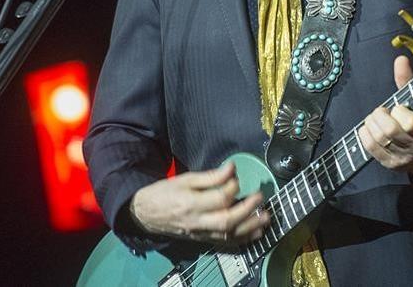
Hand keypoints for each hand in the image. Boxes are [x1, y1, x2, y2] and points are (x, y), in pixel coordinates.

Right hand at [128, 162, 269, 245]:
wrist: (146, 214)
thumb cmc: (165, 193)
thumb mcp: (185, 178)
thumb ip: (210, 176)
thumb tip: (231, 168)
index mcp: (190, 203)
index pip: (219, 198)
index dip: (233, 186)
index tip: (236, 177)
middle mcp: (197, 222)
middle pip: (227, 220)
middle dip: (248, 209)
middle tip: (260, 197)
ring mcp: (200, 233)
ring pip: (228, 234)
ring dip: (250, 227)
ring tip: (266, 218)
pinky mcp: (203, 240)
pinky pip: (225, 243)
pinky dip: (242, 240)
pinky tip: (255, 234)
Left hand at [359, 55, 412, 174]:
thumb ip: (408, 82)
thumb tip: (400, 60)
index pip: (409, 122)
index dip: (399, 111)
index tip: (399, 108)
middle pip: (390, 131)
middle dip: (380, 116)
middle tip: (382, 112)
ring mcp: (402, 158)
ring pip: (378, 139)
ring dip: (371, 124)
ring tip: (377, 120)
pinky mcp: (390, 164)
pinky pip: (370, 148)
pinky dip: (365, 135)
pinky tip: (369, 129)